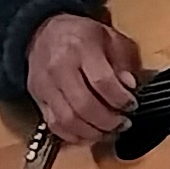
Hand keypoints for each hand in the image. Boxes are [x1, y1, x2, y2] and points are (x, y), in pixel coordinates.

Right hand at [25, 9, 143, 147]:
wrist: (41, 32)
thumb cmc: (80, 36)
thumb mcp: (109, 37)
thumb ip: (123, 61)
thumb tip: (130, 86)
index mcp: (81, 47)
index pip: (102, 81)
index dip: (120, 99)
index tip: (132, 105)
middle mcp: (59, 67)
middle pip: (84, 105)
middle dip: (108, 121)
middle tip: (123, 123)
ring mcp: (45, 85)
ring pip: (68, 120)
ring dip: (93, 133)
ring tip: (109, 132)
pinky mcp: (37, 99)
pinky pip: (54, 125)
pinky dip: (74, 136)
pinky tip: (89, 134)